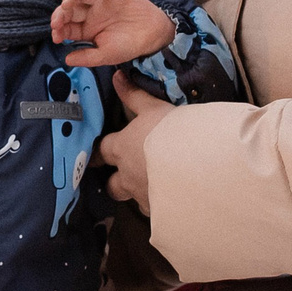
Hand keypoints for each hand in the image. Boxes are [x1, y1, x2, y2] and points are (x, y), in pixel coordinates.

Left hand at [53, 0, 174, 66]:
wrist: (154, 36)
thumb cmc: (130, 45)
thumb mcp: (106, 56)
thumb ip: (87, 57)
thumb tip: (67, 60)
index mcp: (86, 29)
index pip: (66, 26)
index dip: (58, 29)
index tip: (57, 37)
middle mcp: (91, 14)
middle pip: (69, 9)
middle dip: (60, 14)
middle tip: (58, 21)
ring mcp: (101, 2)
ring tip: (67, 4)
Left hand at [99, 78, 171, 211]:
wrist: (196, 166)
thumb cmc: (171, 132)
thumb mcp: (154, 109)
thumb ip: (134, 95)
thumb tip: (116, 76)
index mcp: (123, 149)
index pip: (102, 151)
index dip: (99, 152)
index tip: (95, 155)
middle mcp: (128, 176)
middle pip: (112, 185)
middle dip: (113, 183)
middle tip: (119, 179)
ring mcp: (143, 197)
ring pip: (134, 200)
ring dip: (139, 196)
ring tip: (151, 192)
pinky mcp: (161, 213)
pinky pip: (157, 213)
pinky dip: (161, 209)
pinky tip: (171, 206)